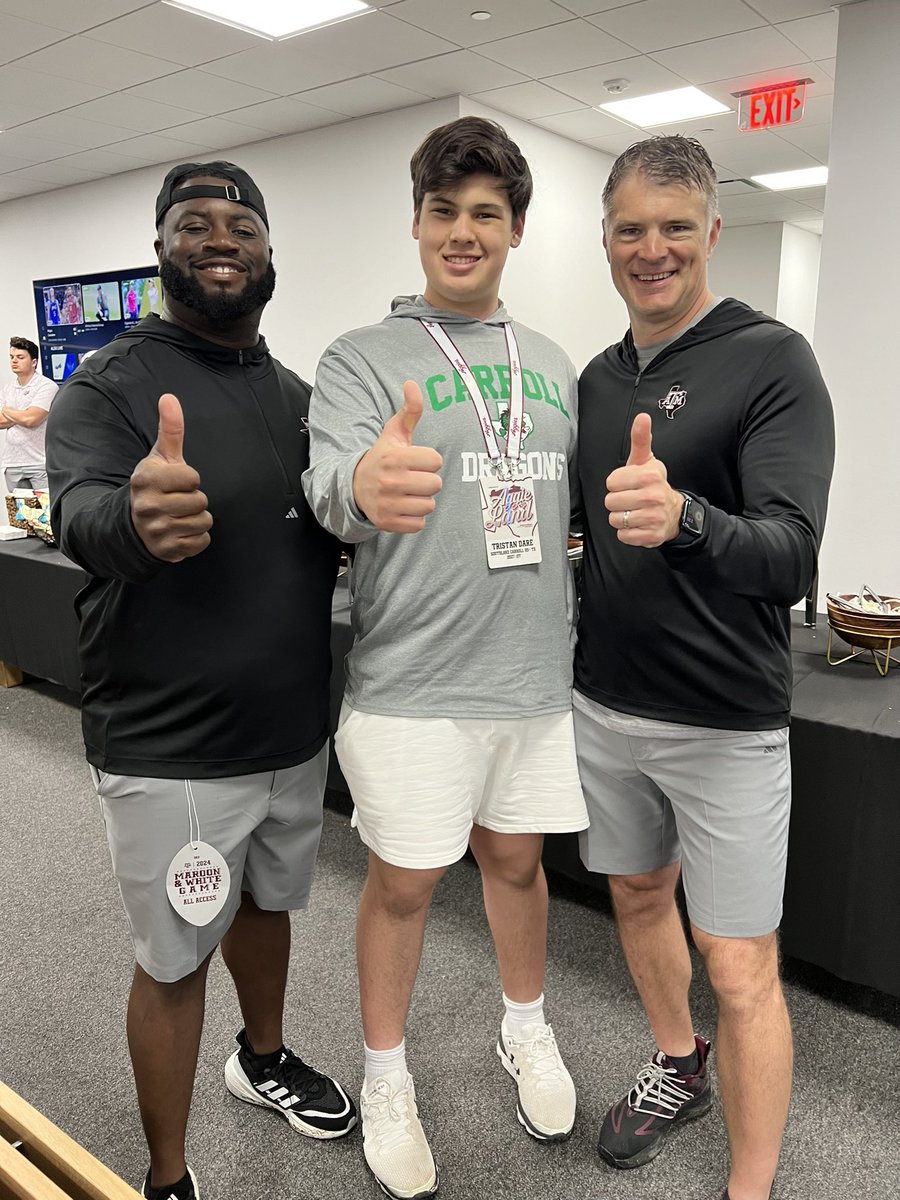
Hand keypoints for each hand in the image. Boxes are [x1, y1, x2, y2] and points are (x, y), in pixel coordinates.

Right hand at [130, 393, 212, 561]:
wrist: (133, 523)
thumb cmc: (154, 485)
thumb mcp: (160, 457)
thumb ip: (170, 429)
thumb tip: (169, 398)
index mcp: (147, 480)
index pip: (193, 478)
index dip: (190, 479)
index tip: (177, 482)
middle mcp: (148, 506)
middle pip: (200, 502)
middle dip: (194, 500)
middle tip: (177, 500)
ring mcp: (156, 530)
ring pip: (203, 522)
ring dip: (197, 519)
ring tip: (179, 515)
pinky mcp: (166, 550)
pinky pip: (201, 542)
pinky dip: (196, 537)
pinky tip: (180, 530)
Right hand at [352, 381, 442, 532]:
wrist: (353, 486)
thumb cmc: (382, 458)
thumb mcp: (393, 433)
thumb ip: (409, 410)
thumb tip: (412, 383)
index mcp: (395, 458)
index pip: (436, 461)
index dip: (429, 461)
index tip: (415, 461)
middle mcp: (390, 481)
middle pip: (436, 485)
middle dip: (427, 481)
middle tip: (412, 478)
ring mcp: (388, 503)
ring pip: (429, 505)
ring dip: (422, 500)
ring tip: (407, 492)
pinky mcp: (388, 522)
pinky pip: (419, 524)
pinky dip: (414, 518)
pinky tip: (402, 507)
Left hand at [604, 414, 682, 546]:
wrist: (674, 512)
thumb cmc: (654, 484)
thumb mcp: (646, 460)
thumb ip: (640, 439)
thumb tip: (642, 418)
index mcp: (649, 476)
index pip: (611, 482)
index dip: (616, 484)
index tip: (628, 484)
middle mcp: (653, 497)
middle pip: (610, 502)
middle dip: (617, 501)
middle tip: (630, 499)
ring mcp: (653, 518)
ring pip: (615, 520)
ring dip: (620, 517)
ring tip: (633, 511)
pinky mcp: (651, 536)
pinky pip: (623, 536)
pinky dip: (627, 532)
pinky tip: (637, 524)